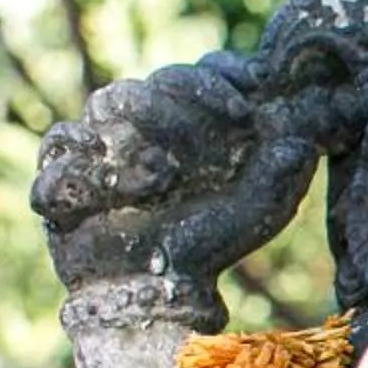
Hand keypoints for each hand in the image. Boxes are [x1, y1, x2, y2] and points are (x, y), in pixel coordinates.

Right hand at [35, 57, 315, 291]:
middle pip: (154, 81)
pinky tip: (116, 190)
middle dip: (183, 103)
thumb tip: (305, 139)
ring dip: (140, 131)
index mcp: (192, 121)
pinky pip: (62, 145)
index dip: (222, 77)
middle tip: (208, 133)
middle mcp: (145, 124)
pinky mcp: (64, 171)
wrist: (156, 294)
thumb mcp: (260, 209)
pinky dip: (86, 162)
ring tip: (162, 177)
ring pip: (108, 103)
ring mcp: (102, 144)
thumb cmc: (211, 246)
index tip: (249, 96)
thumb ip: (284, 172)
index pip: (201, 73)